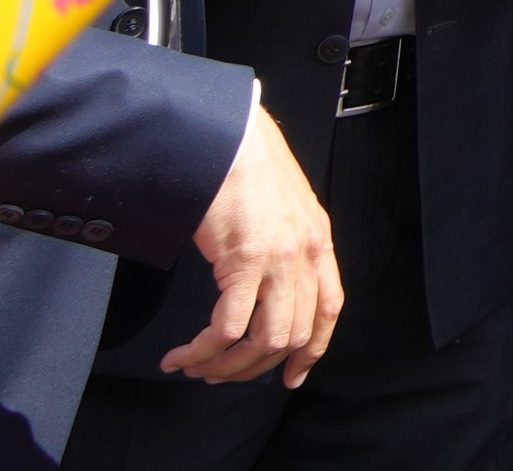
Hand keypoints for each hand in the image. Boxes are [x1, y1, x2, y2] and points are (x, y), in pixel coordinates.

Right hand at [166, 102, 338, 384]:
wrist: (230, 137)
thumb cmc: (248, 168)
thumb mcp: (284, 209)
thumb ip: (286, 246)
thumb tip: (266, 288)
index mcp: (319, 241)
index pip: (328, 310)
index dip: (310, 350)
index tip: (291, 375)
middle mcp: (307, 253)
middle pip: (292, 335)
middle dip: (253, 366)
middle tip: (219, 374)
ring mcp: (279, 259)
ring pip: (262, 340)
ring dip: (226, 365)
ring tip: (197, 368)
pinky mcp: (245, 260)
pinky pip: (227, 327)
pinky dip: (203, 350)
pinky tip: (184, 354)